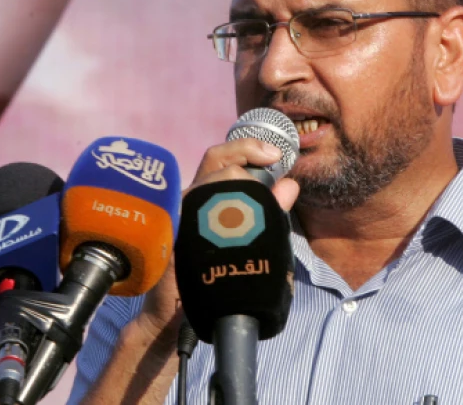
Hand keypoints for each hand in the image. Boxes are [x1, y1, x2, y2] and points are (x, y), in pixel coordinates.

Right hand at [131, 138, 299, 340]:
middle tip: (271, 180)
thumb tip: (290, 185)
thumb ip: (267, 212)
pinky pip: (195, 219)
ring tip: (252, 224)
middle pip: (216, 163)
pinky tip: (234, 240)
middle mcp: (187, 200)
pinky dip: (221, 226)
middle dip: (248, 168)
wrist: (172, 316)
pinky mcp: (171, 237)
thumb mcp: (245, 240)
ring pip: (209, 187)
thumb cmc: (208, 276)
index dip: (247, 147)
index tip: (275, 153)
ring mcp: (176, 217)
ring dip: (239, 200)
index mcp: (204, 196)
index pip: (221, 157)